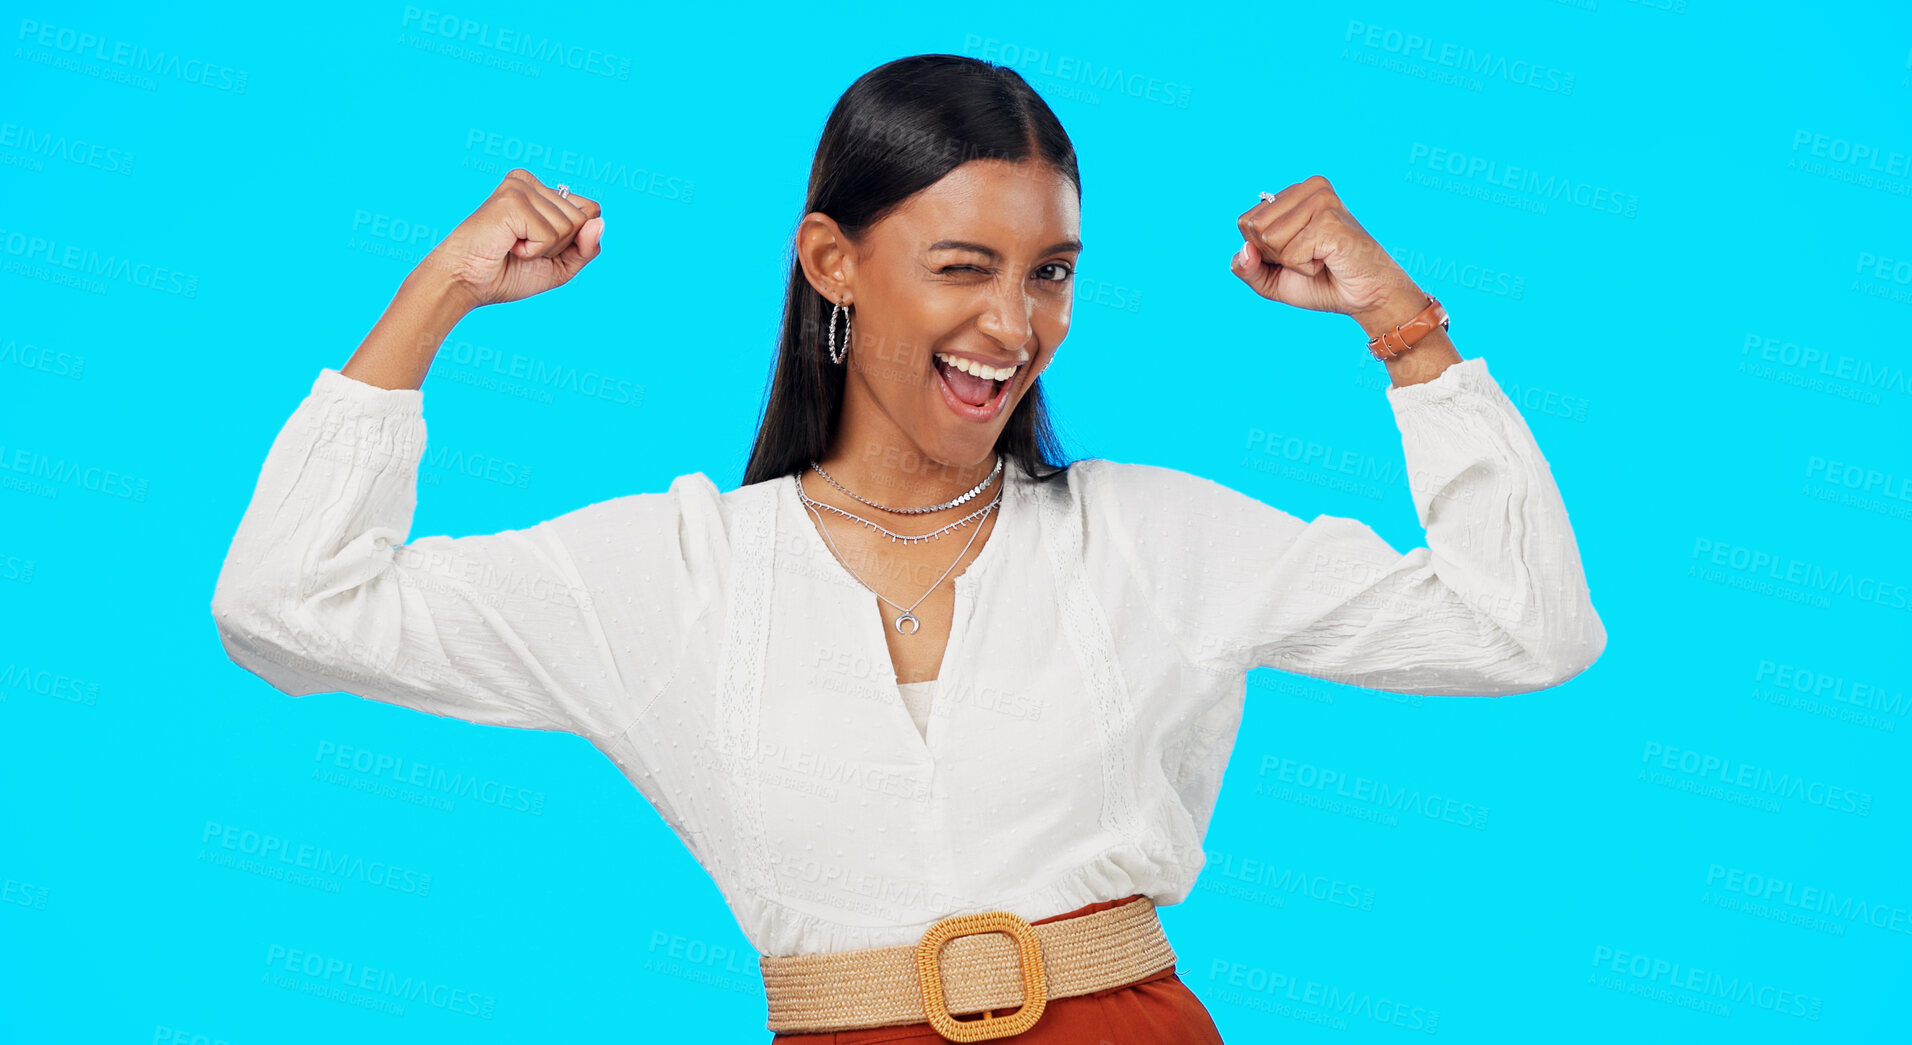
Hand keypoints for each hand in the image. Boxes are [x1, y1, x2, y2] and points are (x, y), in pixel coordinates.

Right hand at [418, 169, 604, 308]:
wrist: (467, 283)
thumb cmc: (507, 273)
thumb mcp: (560, 265)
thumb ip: (586, 248)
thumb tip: (599, 222)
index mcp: (541, 190)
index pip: (591, 211)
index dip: (575, 241)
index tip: (540, 247)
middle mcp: (530, 182)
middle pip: (582, 219)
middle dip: (559, 247)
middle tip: (523, 248)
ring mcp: (520, 187)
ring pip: (569, 226)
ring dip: (545, 249)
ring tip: (514, 246)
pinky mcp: (512, 200)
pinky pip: (550, 233)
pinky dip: (533, 251)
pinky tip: (508, 245)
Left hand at [1230, 175, 1422, 329]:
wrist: (1365, 297)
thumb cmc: (1322, 283)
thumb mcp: (1271, 279)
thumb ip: (1246, 267)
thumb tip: (1244, 250)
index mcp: (1294, 193)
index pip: (1245, 222)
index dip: (1262, 251)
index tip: (1295, 253)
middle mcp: (1309, 188)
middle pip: (1254, 227)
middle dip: (1275, 255)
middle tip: (1309, 256)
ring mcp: (1321, 200)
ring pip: (1270, 239)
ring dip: (1292, 261)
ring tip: (1320, 257)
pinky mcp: (1330, 220)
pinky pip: (1291, 254)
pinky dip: (1306, 268)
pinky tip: (1328, 261)